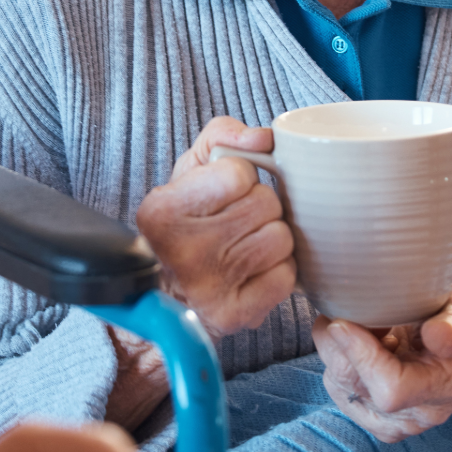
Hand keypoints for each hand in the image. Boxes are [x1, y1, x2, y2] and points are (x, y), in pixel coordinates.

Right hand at [135, 117, 295, 339]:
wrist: (166, 296)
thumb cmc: (185, 225)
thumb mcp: (190, 172)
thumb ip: (222, 136)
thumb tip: (263, 137)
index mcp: (164, 211)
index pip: (239, 172)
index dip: (239, 179)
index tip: (222, 195)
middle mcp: (183, 251)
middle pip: (265, 204)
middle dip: (257, 209)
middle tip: (234, 224)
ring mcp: (210, 287)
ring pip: (281, 238)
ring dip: (270, 240)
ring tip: (243, 248)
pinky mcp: (235, 315)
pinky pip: (287, 276)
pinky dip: (275, 273)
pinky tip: (251, 274)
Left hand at [312, 279, 451, 447]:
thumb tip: (437, 336)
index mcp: (449, 387)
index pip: (392, 389)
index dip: (361, 355)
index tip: (344, 320)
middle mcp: (418, 415)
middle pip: (354, 384)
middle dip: (342, 341)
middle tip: (361, 308)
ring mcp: (392, 422)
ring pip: (338, 383)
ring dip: (339, 347)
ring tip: (373, 325)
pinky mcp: (371, 417)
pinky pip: (337, 386)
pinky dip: (340, 357)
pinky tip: (366, 342)